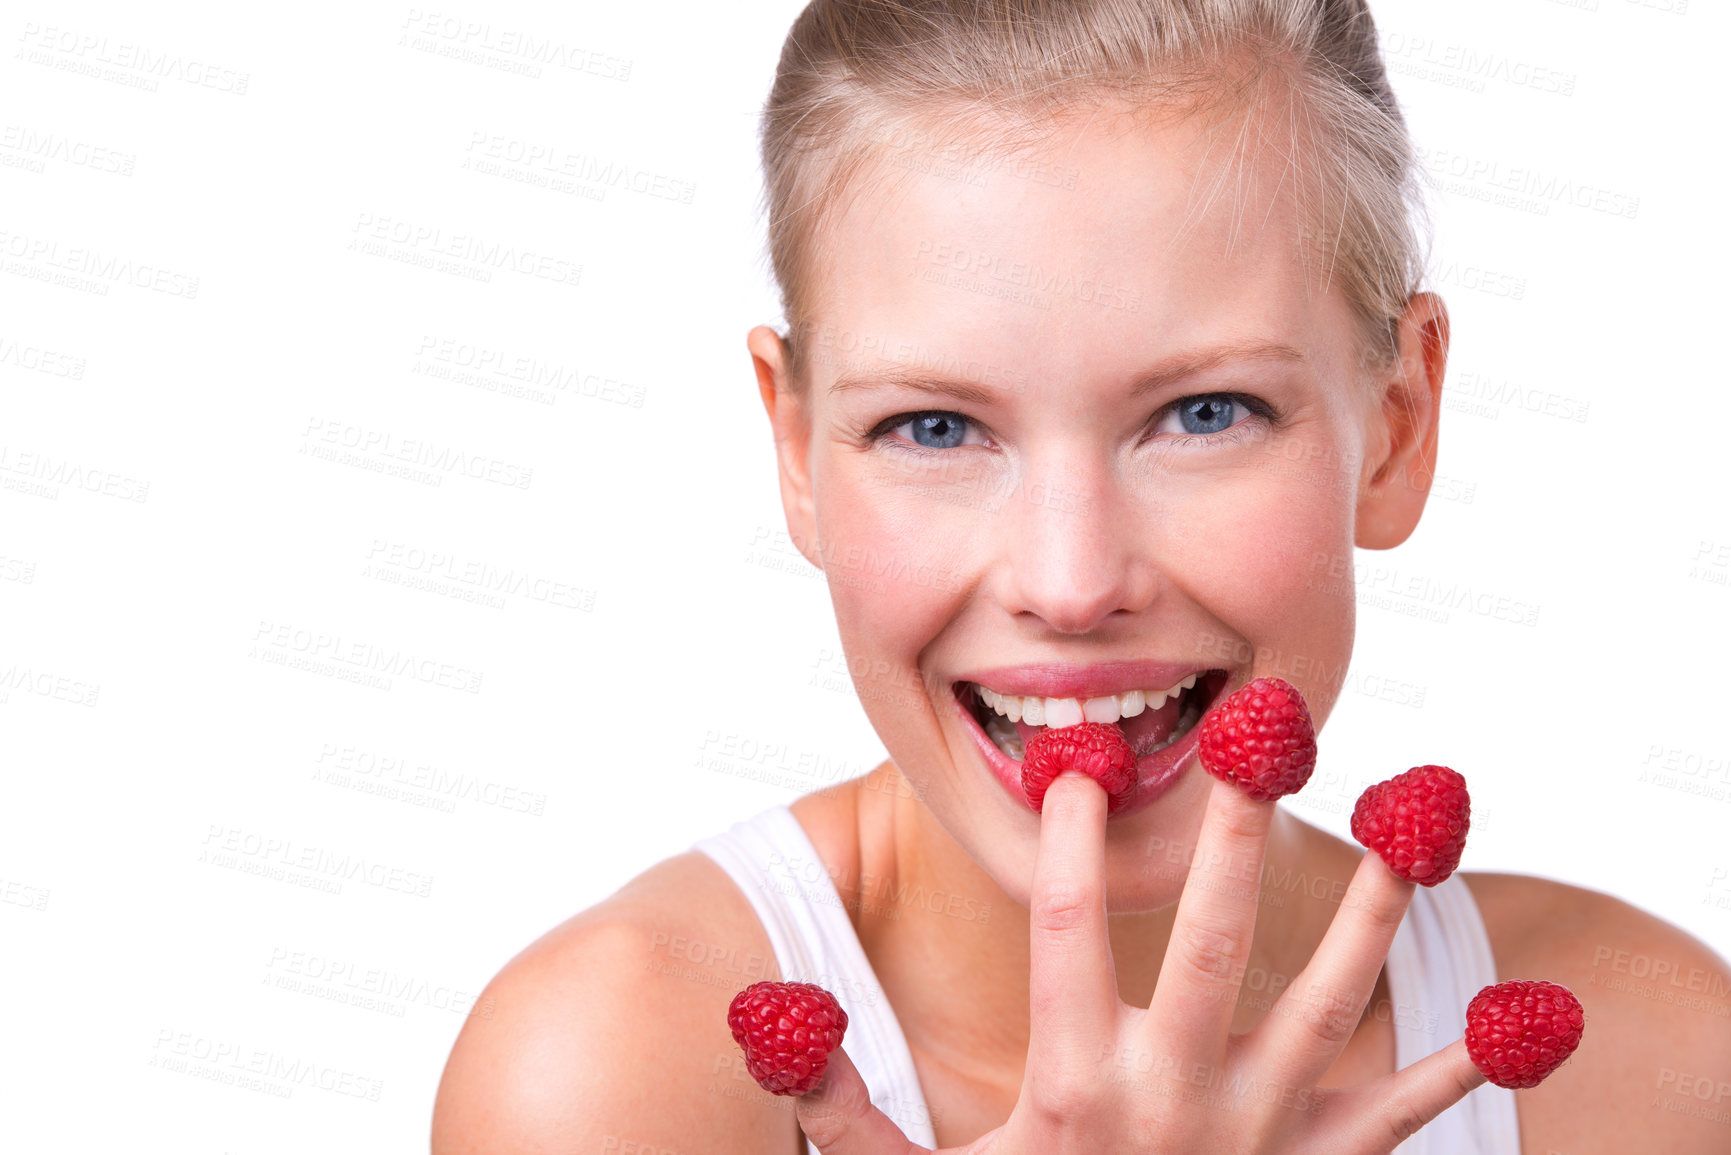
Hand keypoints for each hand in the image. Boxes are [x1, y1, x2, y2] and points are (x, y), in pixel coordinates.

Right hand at [790, 772, 1487, 1152]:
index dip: (1063, 843)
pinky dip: (1463, 1055)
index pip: (1061, 936)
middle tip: (1263, 726)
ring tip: (1413, 805)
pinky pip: (1400, 1108)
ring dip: (1373, 898)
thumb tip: (772, 1023)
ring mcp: (1260, 1132)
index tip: (1069, 760)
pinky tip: (1533, 1003)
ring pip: (1330, 997)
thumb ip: (847, 1112)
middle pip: (1213, 939)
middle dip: (1238, 825)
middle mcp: (1177, 1097)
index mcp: (1075, 1088)